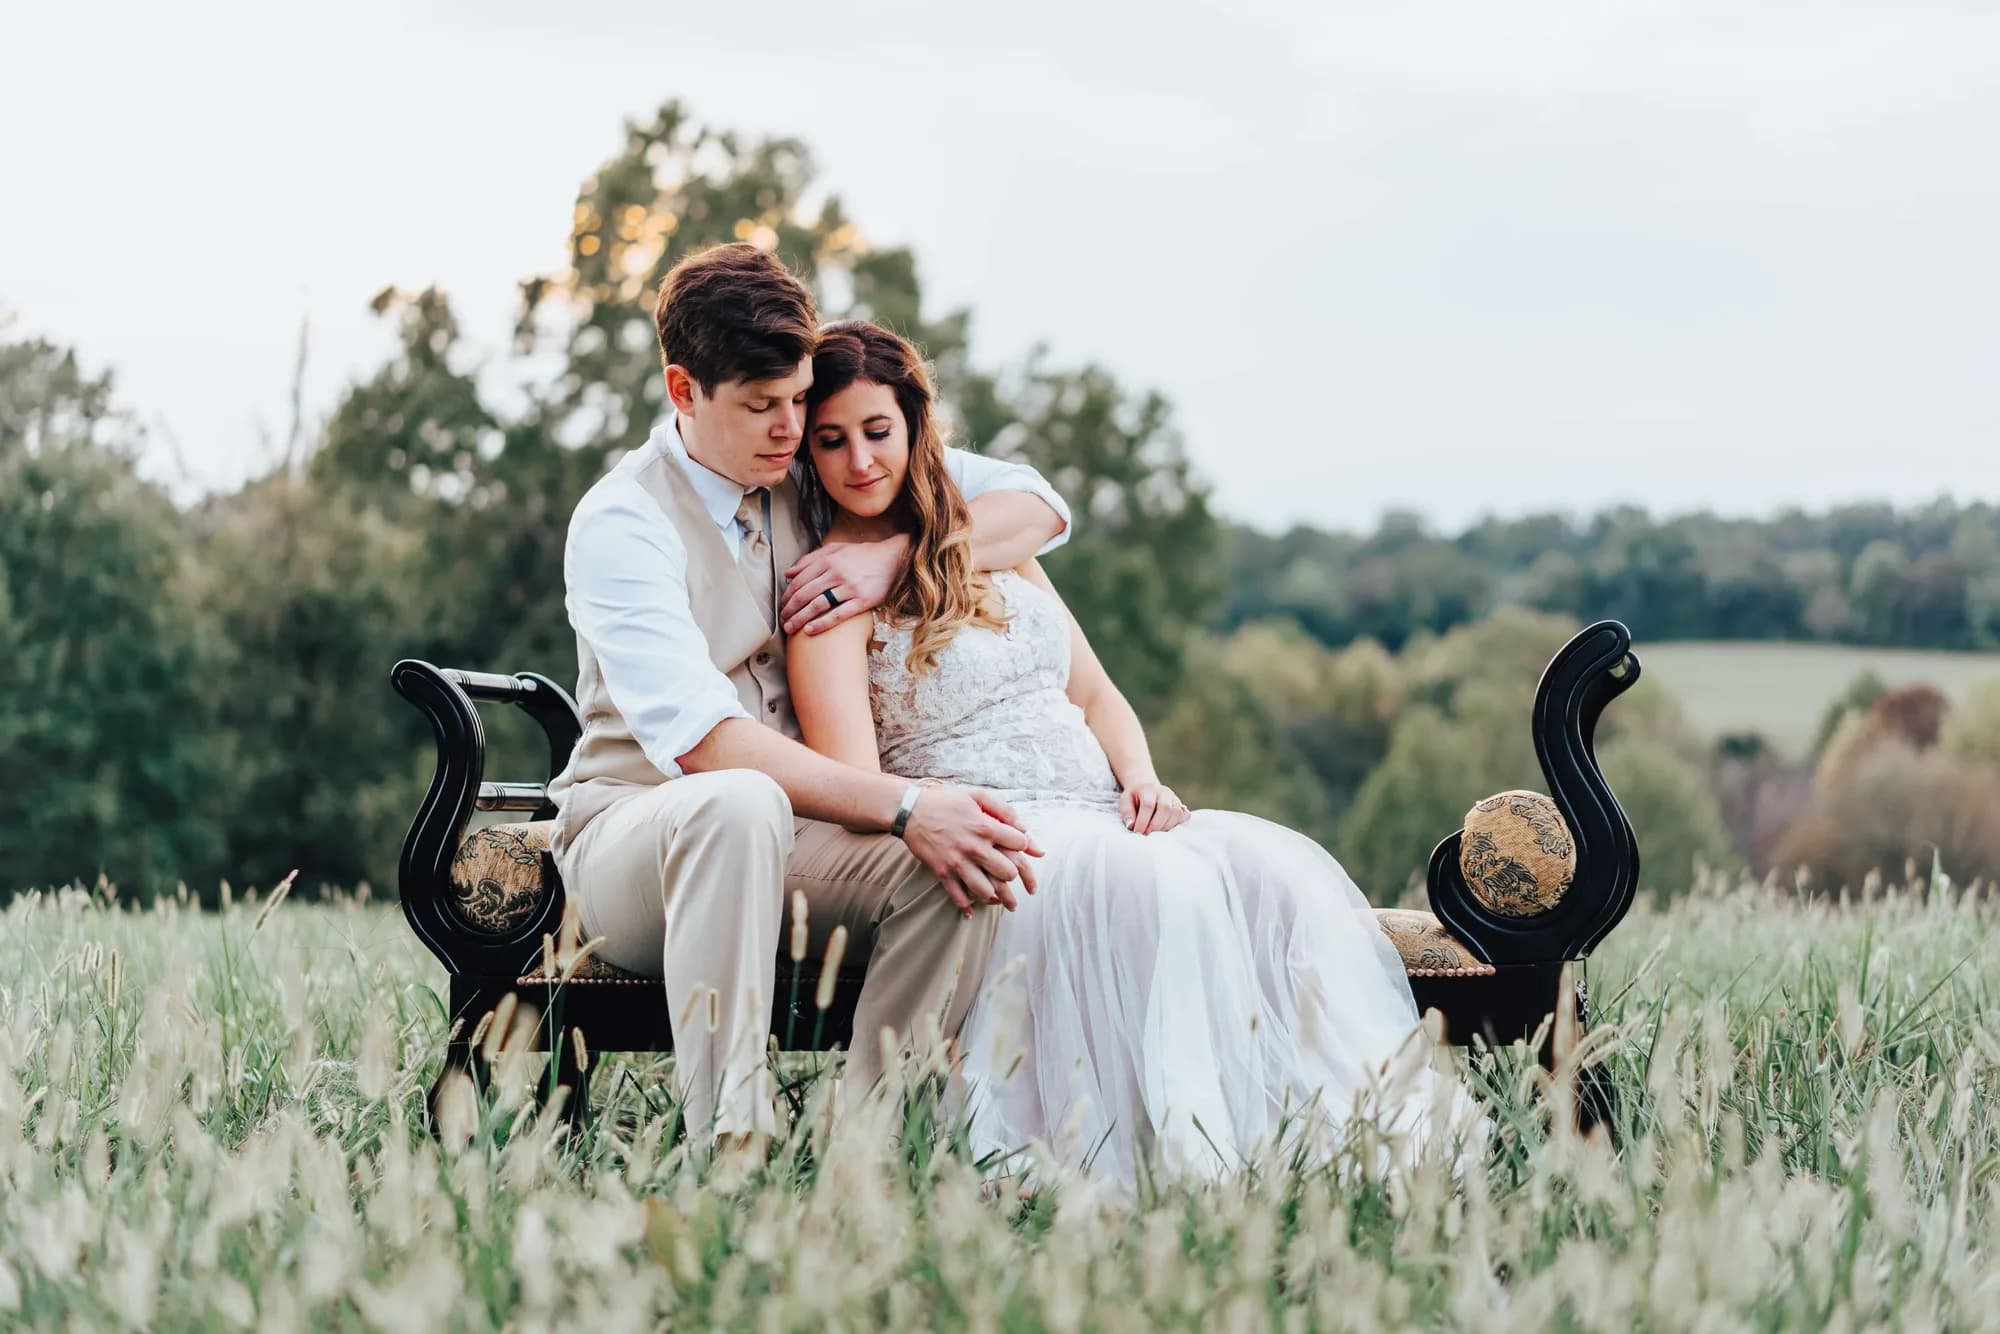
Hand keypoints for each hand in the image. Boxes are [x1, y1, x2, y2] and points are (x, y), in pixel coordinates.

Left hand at [782, 536, 910, 635]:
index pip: (800, 580)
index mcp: (828, 560)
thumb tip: (788, 574)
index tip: (782, 606)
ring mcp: (849, 588)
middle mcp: (836, 573)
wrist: (893, 559)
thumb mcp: (835, 549)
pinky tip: (809, 631)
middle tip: (782, 621)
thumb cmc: (862, 555)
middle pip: (805, 594)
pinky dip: (821, 624)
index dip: (787, 595)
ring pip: (817, 605)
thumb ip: (810, 559)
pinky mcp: (862, 601)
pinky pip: (838, 615)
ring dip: (800, 619)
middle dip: (789, 610)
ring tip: (790, 628)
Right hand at [899, 786, 1043, 916]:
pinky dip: (967, 907)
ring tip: (999, 896)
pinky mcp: (942, 872)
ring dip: (995, 896)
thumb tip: (1025, 829)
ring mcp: (957, 862)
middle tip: (1010, 874)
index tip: (1019, 846)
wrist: (910, 810)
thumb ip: (1003, 810)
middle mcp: (974, 847)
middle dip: (1013, 875)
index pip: (1019, 843)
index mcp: (985, 826)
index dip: (1024, 845)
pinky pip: (958, 897)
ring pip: (986, 891)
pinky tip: (973, 911)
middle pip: (1008, 872)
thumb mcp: (977, 796)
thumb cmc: (946, 801)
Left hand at [1120, 781, 1189, 834]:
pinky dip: (1177, 824)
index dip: (1143, 821)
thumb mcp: (1125, 801)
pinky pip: (1185, 816)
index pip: (1148, 805)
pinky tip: (1166, 828)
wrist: (1147, 789)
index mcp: (1148, 789)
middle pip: (1165, 809)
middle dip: (1155, 826)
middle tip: (1146, 834)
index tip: (1137, 832)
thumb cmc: (1134, 798)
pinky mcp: (1181, 806)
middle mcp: (1164, 792)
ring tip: (1155, 833)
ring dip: (1166, 827)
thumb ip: (1127, 812)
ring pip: (1176, 813)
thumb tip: (1131, 825)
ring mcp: (1174, 798)